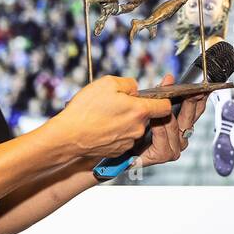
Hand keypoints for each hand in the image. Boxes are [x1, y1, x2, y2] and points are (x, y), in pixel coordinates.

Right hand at [43, 75, 172, 160]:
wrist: (68, 136)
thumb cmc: (85, 110)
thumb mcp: (108, 83)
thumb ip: (128, 84)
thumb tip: (135, 89)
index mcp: (139, 110)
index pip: (165, 106)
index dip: (162, 99)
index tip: (156, 97)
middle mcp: (138, 128)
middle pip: (146, 116)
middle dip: (136, 108)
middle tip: (117, 103)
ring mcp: (129, 141)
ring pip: (134, 127)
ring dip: (125, 120)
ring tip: (105, 115)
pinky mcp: (119, 150)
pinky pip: (123, 137)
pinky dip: (116, 131)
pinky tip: (102, 126)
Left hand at [133, 74, 208, 168]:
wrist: (120, 147)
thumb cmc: (135, 127)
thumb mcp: (150, 104)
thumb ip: (162, 92)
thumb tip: (169, 78)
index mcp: (181, 124)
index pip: (196, 110)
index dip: (200, 99)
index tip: (203, 89)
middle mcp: (180, 137)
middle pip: (190, 118)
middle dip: (190, 104)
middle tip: (190, 93)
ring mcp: (173, 147)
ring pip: (176, 128)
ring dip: (169, 117)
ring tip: (163, 108)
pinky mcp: (162, 154)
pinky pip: (164, 139)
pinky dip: (160, 130)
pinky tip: (155, 122)